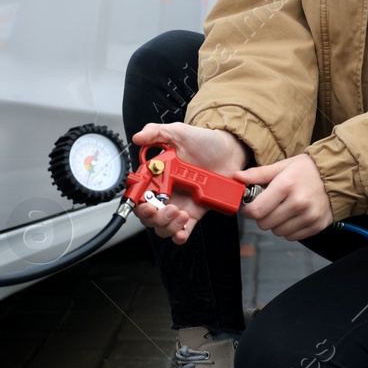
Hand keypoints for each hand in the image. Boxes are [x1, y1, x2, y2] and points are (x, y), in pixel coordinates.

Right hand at [129, 122, 247, 244]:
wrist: (230, 150)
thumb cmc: (205, 141)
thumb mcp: (179, 132)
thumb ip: (156, 132)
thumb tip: (138, 137)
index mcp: (158, 175)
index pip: (139, 194)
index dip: (136, 202)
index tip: (144, 202)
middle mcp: (166, 191)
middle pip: (148, 215)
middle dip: (153, 217)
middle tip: (165, 209)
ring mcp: (180, 203)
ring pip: (163, 226)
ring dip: (167, 225)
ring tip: (180, 213)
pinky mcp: (195, 212)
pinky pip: (184, 230)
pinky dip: (180, 235)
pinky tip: (183, 229)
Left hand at [237, 153, 332, 241]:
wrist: (337, 175)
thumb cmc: (307, 169)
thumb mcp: (282, 166)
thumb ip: (258, 174)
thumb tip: (237, 177)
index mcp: (286, 185)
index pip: (257, 210)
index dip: (249, 211)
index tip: (250, 207)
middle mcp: (298, 202)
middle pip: (265, 224)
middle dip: (262, 216)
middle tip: (269, 206)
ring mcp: (309, 216)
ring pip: (277, 232)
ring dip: (276, 223)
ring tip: (283, 209)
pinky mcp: (317, 225)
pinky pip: (292, 237)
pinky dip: (289, 229)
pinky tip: (294, 216)